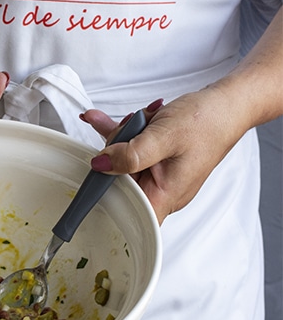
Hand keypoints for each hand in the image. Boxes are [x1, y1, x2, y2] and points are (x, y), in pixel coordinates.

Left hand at [80, 87, 241, 223]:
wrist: (227, 104)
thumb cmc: (207, 122)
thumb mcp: (163, 136)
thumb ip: (131, 153)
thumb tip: (100, 165)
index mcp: (167, 194)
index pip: (131, 215)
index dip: (108, 201)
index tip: (92, 180)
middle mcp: (163, 189)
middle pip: (121, 182)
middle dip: (115, 153)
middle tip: (129, 132)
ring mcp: (160, 174)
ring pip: (124, 161)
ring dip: (122, 137)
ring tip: (138, 120)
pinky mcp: (158, 158)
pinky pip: (132, 149)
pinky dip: (124, 133)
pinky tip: (107, 119)